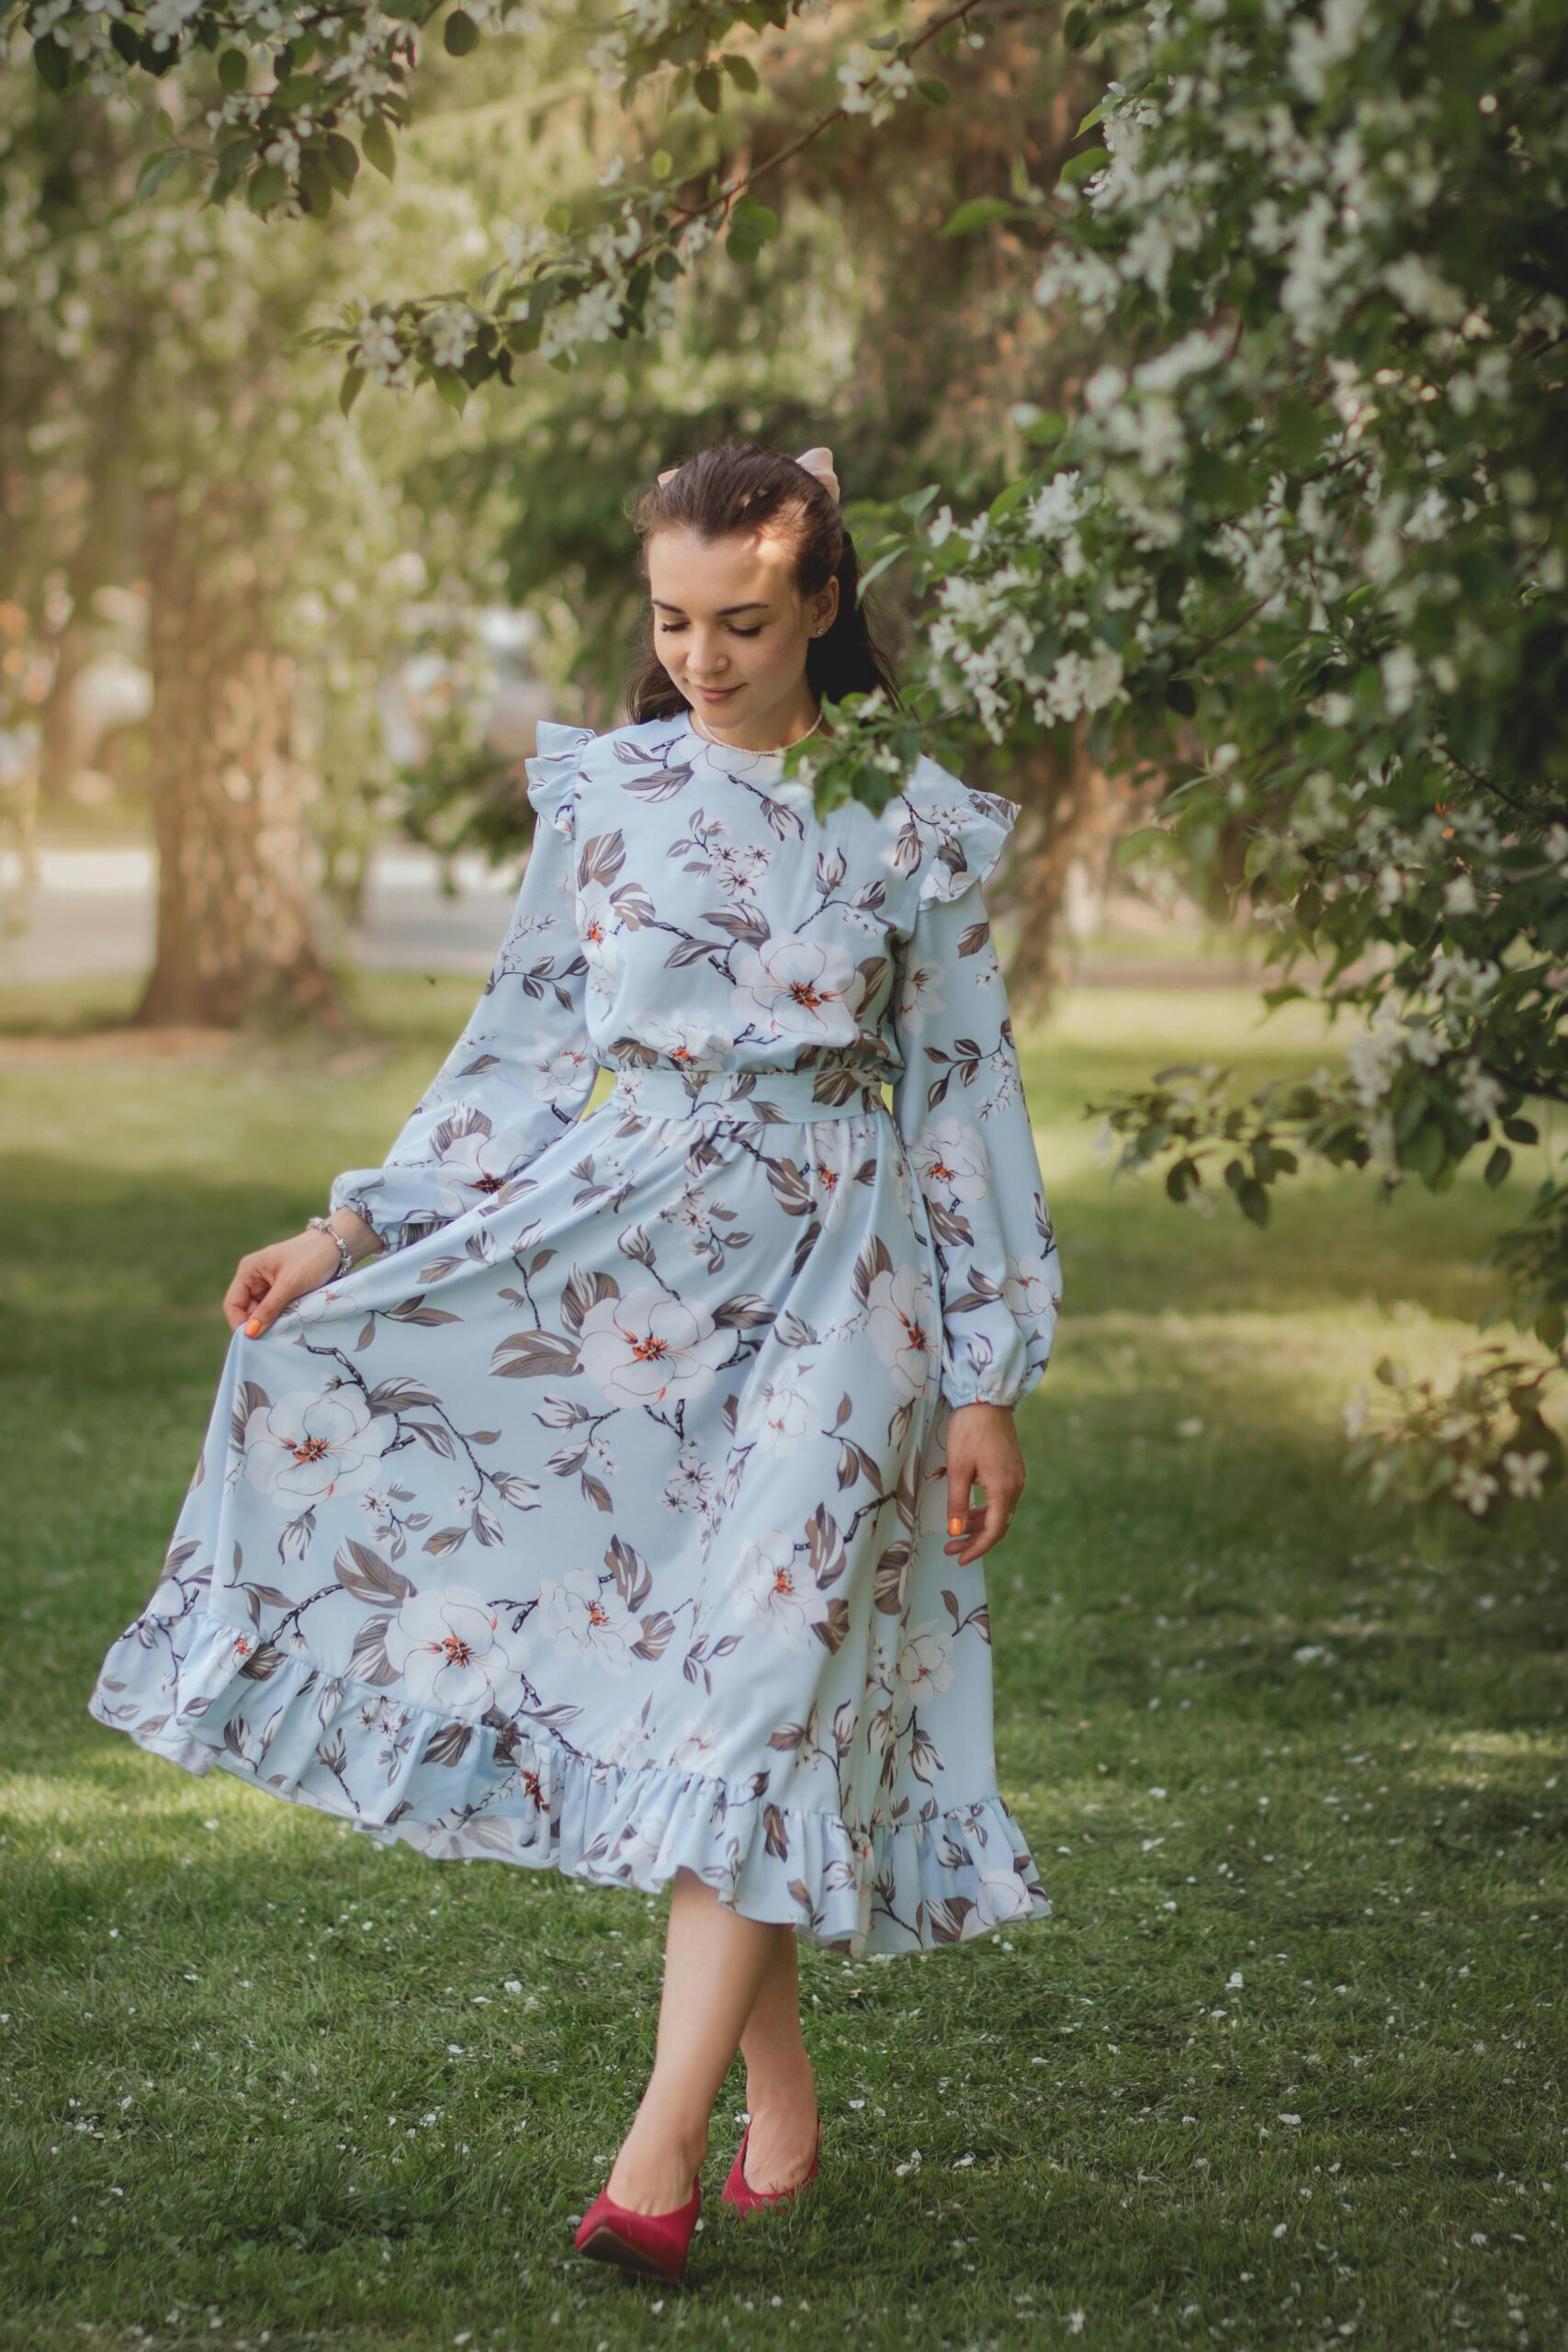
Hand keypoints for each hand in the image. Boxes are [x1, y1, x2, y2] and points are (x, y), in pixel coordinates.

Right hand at [224, 1228, 346, 1336]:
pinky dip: (282, 1318)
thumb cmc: (311, 1259)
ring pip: (263, 1313)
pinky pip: (276, 1310)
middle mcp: (255, 1278)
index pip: (233, 1303)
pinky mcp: (283, 1291)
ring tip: (285, 1332)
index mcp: (249, 1271)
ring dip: (272, 1323)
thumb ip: (269, 1309)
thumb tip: (250, 1333)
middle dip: (258, 1325)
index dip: (240, 1323)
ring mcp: (269, 1285)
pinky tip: (291, 1325)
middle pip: (248, 1310)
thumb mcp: (289, 1285)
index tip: (253, 1341)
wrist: (338, 1246)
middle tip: (273, 1340)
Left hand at [944, 1400, 1024, 1565]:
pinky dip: (985, 1509)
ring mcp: (1016, 1477)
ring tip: (955, 1532)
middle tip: (950, 1548)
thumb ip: (957, 1503)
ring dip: (978, 1524)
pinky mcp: (1012, 1469)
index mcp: (1003, 1489)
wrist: (987, 1398)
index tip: (959, 1558)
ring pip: (999, 1512)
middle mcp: (1015, 1486)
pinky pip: (1001, 1498)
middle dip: (974, 1539)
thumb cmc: (969, 1431)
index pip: (993, 1531)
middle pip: (998, 1524)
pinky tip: (968, 1510)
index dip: (977, 1548)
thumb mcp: (957, 1469)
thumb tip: (957, 1532)